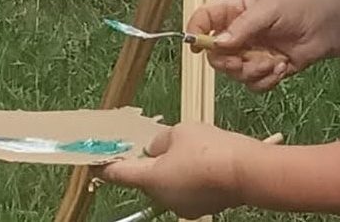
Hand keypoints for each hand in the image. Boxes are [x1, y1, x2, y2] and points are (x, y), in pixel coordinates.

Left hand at [97, 122, 259, 218]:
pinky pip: (185, 188)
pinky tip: (203, 162)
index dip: (104, 166)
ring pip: (167, 184)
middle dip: (147, 162)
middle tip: (155, 143)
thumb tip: (156, 149)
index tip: (93, 163)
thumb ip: (160, 141)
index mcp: (150, 178)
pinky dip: (187, 177)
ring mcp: (182, 206)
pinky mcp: (200, 207)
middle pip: (145, 178)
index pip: (118, 174)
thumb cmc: (209, 148)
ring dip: (170, 169)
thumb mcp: (179, 132)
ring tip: (189, 149)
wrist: (246, 172)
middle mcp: (161, 198)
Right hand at [187, 0, 331, 92]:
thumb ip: (242, 26)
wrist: (326, 26)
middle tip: (242, 62)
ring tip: (275, 61)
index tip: (196, 46)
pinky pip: (253, 84)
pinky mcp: (264, 69)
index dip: (195, 32)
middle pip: (215, 54)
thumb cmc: (297, 7)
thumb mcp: (268, 9)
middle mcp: (237, 33)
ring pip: (234, 73)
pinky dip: (267, 79)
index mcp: (233, 10)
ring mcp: (250, 52)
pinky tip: (283, 67)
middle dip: (228, 62)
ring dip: (253, 71)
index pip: (203, 19)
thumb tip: (218, 43)